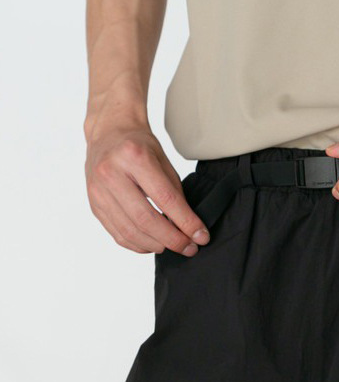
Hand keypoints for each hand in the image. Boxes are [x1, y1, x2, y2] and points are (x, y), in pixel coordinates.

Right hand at [84, 119, 209, 254]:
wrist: (109, 133)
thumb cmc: (140, 146)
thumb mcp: (164, 161)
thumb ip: (175, 193)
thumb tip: (188, 227)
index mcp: (134, 157)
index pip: (165, 199)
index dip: (186, 222)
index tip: (201, 236)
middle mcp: (111, 174)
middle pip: (145, 219)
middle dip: (172, 239)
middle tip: (190, 248)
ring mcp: (98, 190)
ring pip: (130, 231)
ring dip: (156, 245)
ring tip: (174, 247)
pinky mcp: (94, 204)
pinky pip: (117, 232)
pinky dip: (138, 244)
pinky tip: (154, 244)